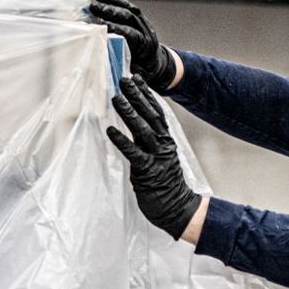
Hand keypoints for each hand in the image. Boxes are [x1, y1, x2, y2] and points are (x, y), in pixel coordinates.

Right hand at [90, 0, 177, 91]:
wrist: (157, 63)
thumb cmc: (143, 70)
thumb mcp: (135, 74)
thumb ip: (124, 68)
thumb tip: (108, 66)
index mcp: (146, 45)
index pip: (131, 33)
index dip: (116, 28)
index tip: (100, 25)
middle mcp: (146, 30)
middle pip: (129, 16)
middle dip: (110, 11)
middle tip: (93, 7)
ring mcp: (143, 22)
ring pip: (128, 6)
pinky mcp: (137, 16)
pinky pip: (125, 4)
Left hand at [107, 77, 202, 239]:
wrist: (178, 209)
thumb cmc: (166, 185)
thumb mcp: (161, 158)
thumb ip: (150, 143)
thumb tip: (135, 126)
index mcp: (167, 141)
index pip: (157, 112)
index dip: (147, 94)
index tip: (138, 79)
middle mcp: (163, 145)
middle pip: (150, 115)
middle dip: (137, 96)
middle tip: (125, 79)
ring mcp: (156, 157)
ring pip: (142, 129)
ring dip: (129, 112)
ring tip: (117, 97)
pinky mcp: (147, 171)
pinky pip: (133, 153)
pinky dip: (121, 140)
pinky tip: (111, 129)